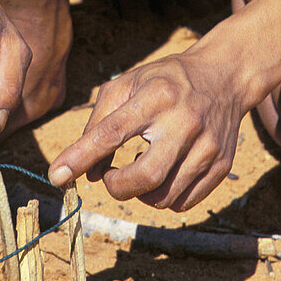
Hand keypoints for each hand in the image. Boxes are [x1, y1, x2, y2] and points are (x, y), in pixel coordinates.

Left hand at [48, 47, 246, 210]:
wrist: (224, 77)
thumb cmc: (165, 81)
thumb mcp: (128, 83)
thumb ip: (99, 122)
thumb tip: (86, 171)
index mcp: (157, 96)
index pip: (111, 133)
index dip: (81, 157)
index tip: (57, 175)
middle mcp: (185, 122)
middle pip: (144, 177)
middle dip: (116, 186)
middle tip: (110, 177)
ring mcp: (208, 146)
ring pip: (163, 197)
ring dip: (139, 193)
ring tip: (138, 169)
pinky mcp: (222, 166)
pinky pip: (183, 202)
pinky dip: (163, 197)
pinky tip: (161, 174)